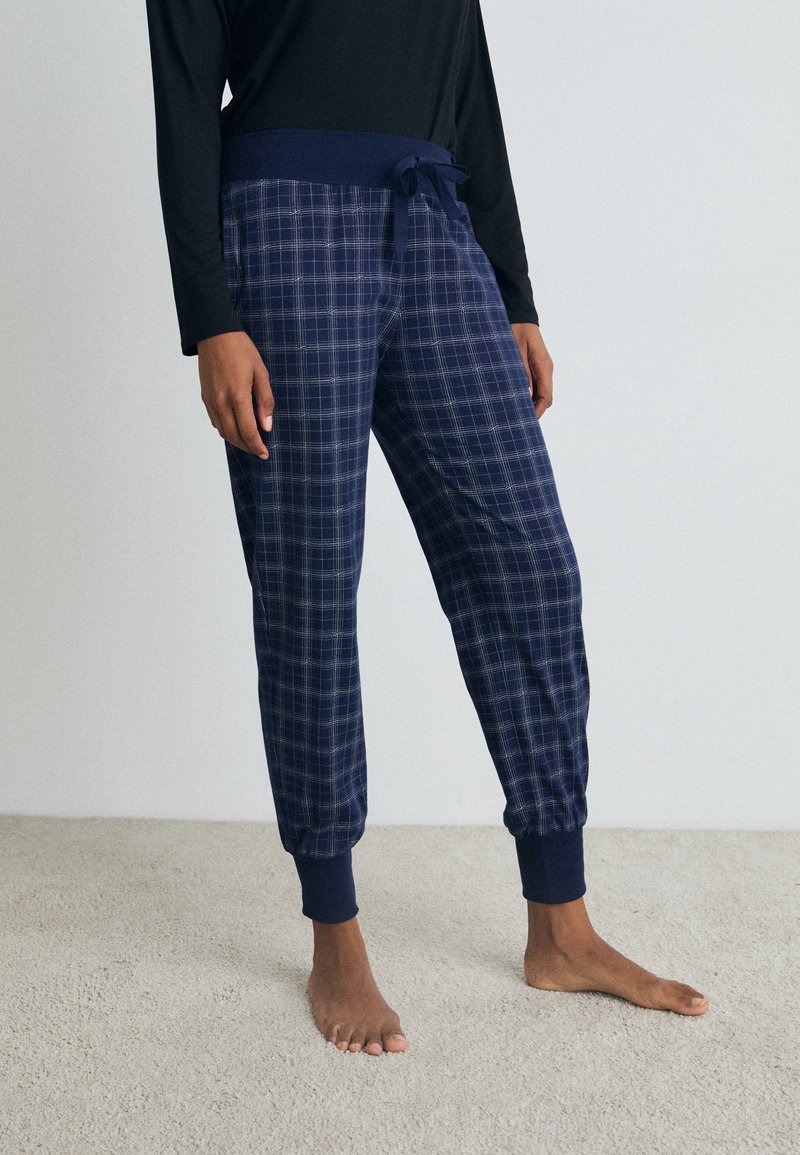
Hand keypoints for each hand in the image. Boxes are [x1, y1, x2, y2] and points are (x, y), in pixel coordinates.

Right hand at [197, 331, 273, 458]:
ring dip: (236, 440)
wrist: (214, 334)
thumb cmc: (240, 349)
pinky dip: (226, 429)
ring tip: (249, 442)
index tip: (265, 453)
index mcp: (237, 396)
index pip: (248, 431)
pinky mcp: (205, 397)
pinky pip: (215, 421)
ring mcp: (210, 400)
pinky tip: (236, 427)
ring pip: (222, 431)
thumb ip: (265, 401)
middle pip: (233, 436)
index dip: (257, 446)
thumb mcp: (261, 372)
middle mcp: (221, 402)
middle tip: (259, 450)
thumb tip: (267, 426)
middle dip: (247, 447)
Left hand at [511, 322, 552, 419]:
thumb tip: (525, 396)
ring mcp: (541, 367)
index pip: (546, 397)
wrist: (519, 313)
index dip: (537, 412)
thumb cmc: (516, 329)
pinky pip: (534, 384)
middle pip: (544, 398)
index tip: (525, 422)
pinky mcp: (534, 365)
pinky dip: (526, 394)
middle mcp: (546, 369)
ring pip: (539, 393)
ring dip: (529, 403)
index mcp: (544, 366)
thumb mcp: (515, 351)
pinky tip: (513, 397)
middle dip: (533, 411)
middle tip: (516, 421)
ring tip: (513, 412)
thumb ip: (521, 373)